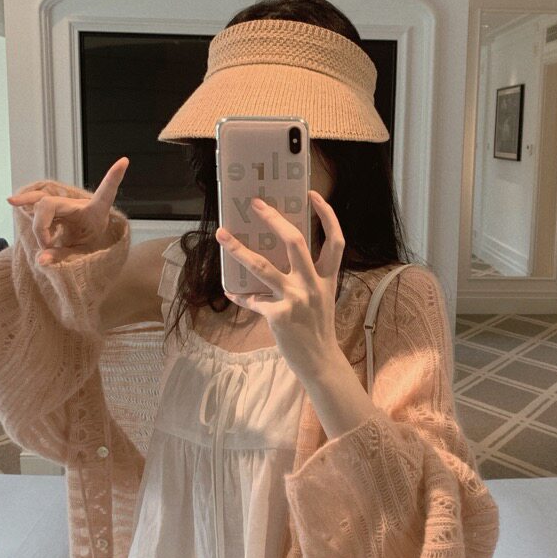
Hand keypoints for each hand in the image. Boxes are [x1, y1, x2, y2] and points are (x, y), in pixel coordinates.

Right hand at [7, 157, 128, 265]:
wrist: (84, 238)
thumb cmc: (88, 242)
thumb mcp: (81, 254)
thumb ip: (62, 257)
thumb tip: (40, 260)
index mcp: (96, 211)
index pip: (106, 193)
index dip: (114, 177)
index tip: (124, 161)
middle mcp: (79, 202)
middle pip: (49, 205)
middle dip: (40, 227)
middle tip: (48, 246)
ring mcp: (65, 201)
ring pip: (40, 202)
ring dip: (37, 225)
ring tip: (46, 243)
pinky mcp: (53, 203)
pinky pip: (34, 200)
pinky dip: (24, 202)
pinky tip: (13, 201)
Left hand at [216, 190, 345, 383]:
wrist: (320, 362)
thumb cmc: (317, 328)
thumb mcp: (321, 298)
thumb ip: (307, 278)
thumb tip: (276, 260)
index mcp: (327, 277)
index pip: (335, 239)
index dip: (326, 215)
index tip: (312, 195)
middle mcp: (313, 284)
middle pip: (295, 241)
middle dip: (273, 219)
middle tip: (256, 204)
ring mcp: (295, 299)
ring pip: (262, 267)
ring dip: (239, 249)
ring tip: (221, 235)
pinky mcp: (278, 316)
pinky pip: (251, 299)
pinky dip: (239, 294)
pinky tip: (229, 289)